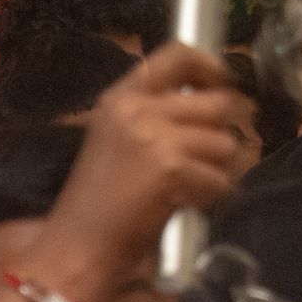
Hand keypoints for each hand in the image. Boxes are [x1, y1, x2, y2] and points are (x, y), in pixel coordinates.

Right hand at [38, 44, 246, 287]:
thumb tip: (209, 102)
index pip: (178, 54)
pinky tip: (185, 207)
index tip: (220, 81)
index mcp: (120, 98)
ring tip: (187, 190)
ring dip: (216, 171)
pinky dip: (211, 198)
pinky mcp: (172, 168)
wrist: (75, 246)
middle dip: (218, 136)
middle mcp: (138, 109)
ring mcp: (156, 137)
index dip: (209, 65)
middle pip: (218, 103)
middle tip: (201, 162)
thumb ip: (152, 116)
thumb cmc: (94, 204)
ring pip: (226, 143)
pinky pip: (220, 179)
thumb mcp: (116, 141)